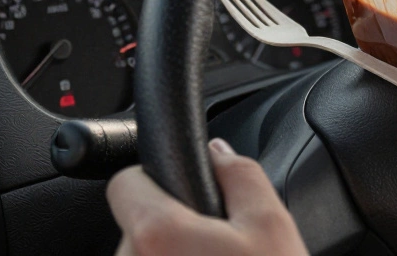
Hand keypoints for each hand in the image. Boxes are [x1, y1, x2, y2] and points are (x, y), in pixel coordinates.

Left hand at [107, 138, 309, 255]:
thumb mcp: (272, 225)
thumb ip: (241, 174)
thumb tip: (218, 151)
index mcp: (156, 233)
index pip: (125, 182)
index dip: (156, 178)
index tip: (182, 190)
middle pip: (136, 222)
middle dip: (172, 224)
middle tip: (216, 243)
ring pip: (144, 254)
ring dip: (173, 254)